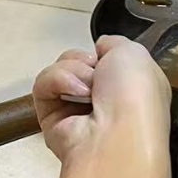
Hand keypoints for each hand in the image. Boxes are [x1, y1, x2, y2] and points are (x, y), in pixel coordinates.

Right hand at [33, 35, 170, 165]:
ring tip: (86, 88)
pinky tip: (73, 92)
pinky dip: (56, 81)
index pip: (105, 61)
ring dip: (72, 70)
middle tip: (96, 72)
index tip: (106, 54)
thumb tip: (100, 48)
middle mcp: (102, 103)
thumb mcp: (134, 52)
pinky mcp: (52, 120)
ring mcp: (76, 112)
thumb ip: (114, 44)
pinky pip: (42, 86)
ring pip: (59, 71)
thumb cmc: (134, 96)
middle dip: (83, 60)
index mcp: (128, 89)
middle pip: (78, 62)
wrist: (118, 133)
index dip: (103, 53)